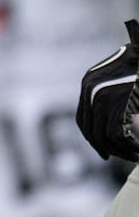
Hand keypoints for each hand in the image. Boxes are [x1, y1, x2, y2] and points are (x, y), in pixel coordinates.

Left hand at [76, 20, 138, 161]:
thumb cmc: (137, 59)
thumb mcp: (119, 73)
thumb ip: (113, 91)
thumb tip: (121, 113)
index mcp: (89, 84)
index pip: (83, 121)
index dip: (93, 138)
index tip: (104, 150)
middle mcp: (90, 92)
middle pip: (91, 131)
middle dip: (105, 148)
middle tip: (122, 156)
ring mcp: (102, 98)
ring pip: (104, 137)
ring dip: (120, 151)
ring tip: (134, 154)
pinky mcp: (116, 104)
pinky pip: (117, 135)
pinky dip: (128, 146)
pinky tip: (138, 149)